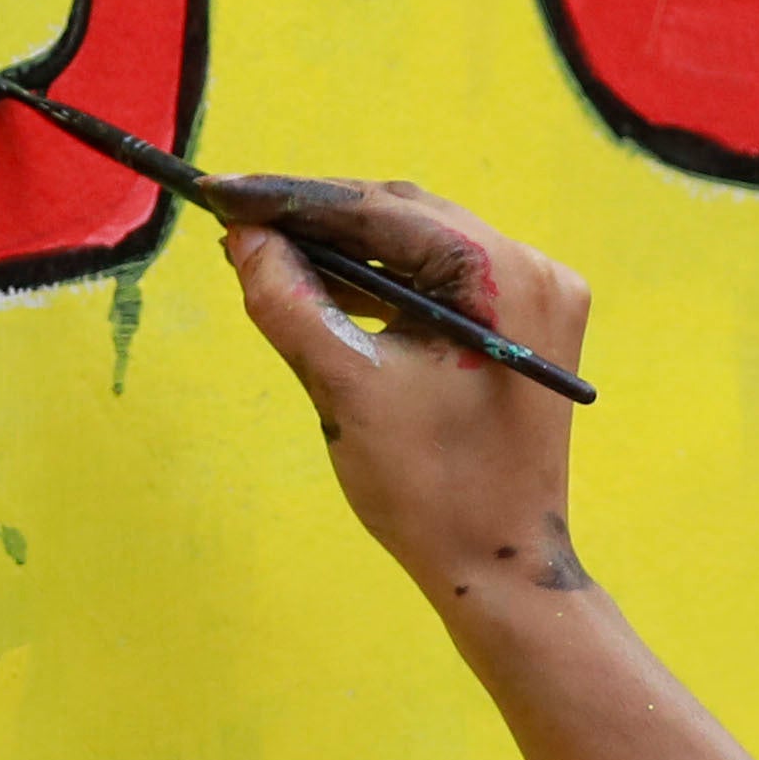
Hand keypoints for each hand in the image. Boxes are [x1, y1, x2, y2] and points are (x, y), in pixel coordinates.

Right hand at [217, 179, 595, 619]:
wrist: (499, 568)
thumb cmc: (430, 489)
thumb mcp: (345, 387)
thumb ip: (291, 302)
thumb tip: (246, 239)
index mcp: (505, 278)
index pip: (383, 211)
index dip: (295, 199)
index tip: (224, 191)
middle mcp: (534, 272)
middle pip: (405, 219)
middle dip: (318, 219)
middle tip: (237, 220)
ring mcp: (534, 299)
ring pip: (419, 248)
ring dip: (346, 251)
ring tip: (266, 252)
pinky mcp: (519, 328)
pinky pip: (439, 283)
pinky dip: (381, 284)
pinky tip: (323, 286)